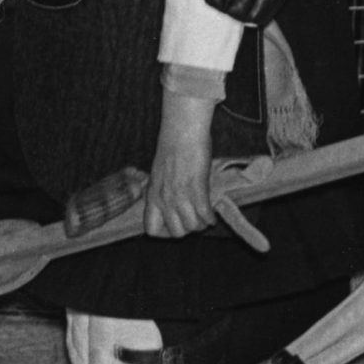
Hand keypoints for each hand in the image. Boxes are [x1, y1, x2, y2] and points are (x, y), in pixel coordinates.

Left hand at [143, 90, 215, 238]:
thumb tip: (173, 204)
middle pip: (176, 233)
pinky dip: (211, 217)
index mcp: (152, 195)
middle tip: (193, 219)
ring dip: (201, 224)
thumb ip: (164, 191)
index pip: (151, 230)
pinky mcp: (196, 188)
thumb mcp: (160, 174)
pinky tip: (213, 214)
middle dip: (187, 229)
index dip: (164, 232)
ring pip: (192, 227)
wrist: (182, 130)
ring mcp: (180, 195)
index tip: (175, 225)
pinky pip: (204, 214)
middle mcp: (164, 198)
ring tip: (204, 216)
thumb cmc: (172, 147)